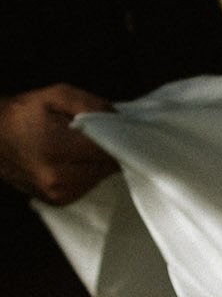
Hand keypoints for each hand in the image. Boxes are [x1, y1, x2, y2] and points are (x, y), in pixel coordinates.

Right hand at [0, 84, 117, 203]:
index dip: (120, 139)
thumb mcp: (57, 95)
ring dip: (98, 163)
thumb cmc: (24, 113)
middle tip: (100, 135)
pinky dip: (88, 173)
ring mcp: (56, 193)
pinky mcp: (57, 201)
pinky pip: (88, 186)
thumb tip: (119, 119)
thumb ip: (91, 105)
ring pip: (99, 178)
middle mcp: (56, 177)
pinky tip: (75, 159)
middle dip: (109, 150)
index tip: (122, 129)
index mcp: (55, 148)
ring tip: (83, 146)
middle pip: (106, 167)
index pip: (107, 151)